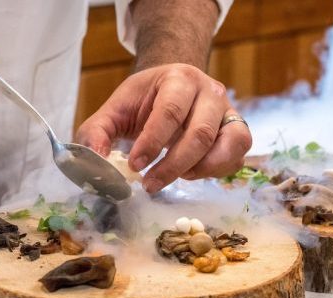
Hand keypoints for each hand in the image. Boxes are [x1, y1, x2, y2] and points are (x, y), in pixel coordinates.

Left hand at [76, 63, 251, 192]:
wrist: (174, 87)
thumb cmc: (145, 100)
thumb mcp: (116, 109)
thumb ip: (97, 132)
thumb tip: (95, 161)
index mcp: (179, 78)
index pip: (170, 111)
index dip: (152, 142)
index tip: (135, 166)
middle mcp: (210, 92)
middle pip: (200, 133)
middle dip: (173, 165)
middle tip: (150, 184)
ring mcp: (229, 111)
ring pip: (228, 145)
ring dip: (200, 170)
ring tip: (176, 178)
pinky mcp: (238, 132)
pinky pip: (236, 157)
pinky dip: (216, 172)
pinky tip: (191, 173)